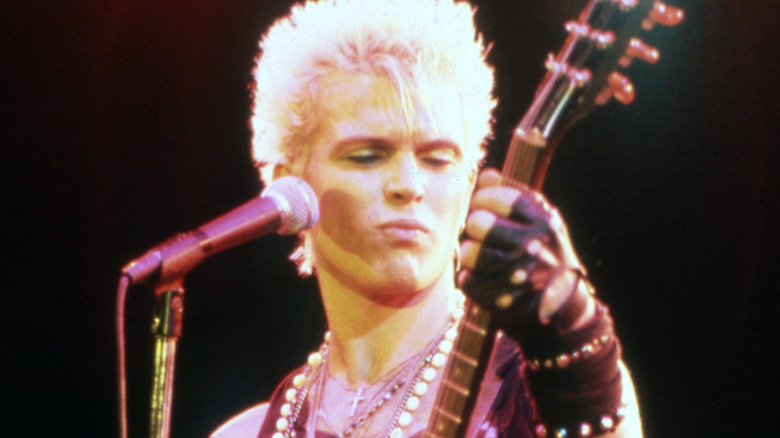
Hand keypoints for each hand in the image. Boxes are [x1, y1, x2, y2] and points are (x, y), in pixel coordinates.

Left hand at [458, 169, 592, 336]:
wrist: (564, 312)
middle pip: (477, 222)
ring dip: (470, 255)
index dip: (482, 200)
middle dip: (475, 228)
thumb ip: (512, 196)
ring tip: (482, 258)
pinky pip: (465, 280)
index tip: (485, 208)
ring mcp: (518, 275)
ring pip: (468, 252)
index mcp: (543, 221)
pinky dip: (471, 280)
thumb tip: (486, 174)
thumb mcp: (540, 223)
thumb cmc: (546, 257)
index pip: (495, 197)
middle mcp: (533, 246)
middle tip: (484, 236)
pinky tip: (484, 279)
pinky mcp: (502, 300)